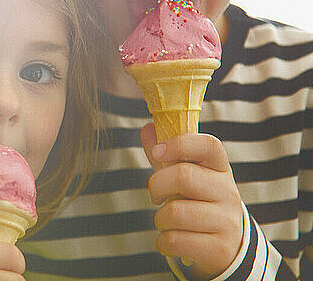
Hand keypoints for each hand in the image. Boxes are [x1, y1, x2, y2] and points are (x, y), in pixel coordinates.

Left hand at [140, 123, 242, 279]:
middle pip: (182, 176)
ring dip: (159, 218)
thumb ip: (166, 155)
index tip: (158, 152)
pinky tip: (171, 239)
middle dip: (156, 185)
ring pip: (175, 212)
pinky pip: (175, 241)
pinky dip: (163, 241)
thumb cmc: (199, 203)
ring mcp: (227, 222)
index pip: (209, 146)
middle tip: (156, 195)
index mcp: (220, 169)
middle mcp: (228, 193)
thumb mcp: (188, 177)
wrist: (228, 247)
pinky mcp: (219, 249)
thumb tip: (148, 128)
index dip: (180, 143)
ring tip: (167, 221)